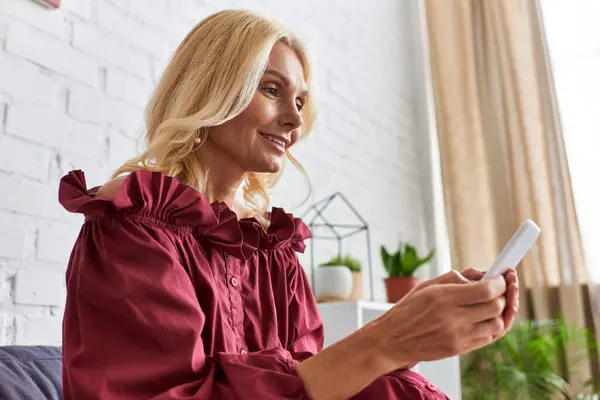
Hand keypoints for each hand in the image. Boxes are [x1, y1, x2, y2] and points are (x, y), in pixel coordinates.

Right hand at [371, 270, 508, 371]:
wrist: (392, 340)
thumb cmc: (407, 311)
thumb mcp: (427, 286)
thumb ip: (456, 278)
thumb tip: (482, 274)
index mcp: (443, 297)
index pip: (486, 290)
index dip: (500, 282)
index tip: (502, 276)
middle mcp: (452, 318)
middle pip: (496, 306)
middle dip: (504, 295)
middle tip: (502, 288)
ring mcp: (458, 336)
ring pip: (497, 324)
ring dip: (501, 312)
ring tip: (495, 303)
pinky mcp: (459, 349)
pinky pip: (489, 338)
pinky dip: (494, 326)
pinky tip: (489, 317)